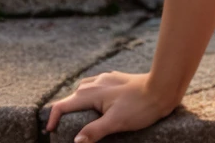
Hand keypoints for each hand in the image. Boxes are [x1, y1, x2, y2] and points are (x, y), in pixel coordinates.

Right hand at [44, 70, 176, 141]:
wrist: (163, 86)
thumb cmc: (141, 105)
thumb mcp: (116, 122)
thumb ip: (94, 131)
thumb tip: (75, 142)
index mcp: (93, 92)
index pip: (64, 104)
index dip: (53, 118)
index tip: (51, 132)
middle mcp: (97, 82)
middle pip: (72, 96)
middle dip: (64, 111)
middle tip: (62, 128)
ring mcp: (108, 79)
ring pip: (84, 89)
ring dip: (77, 102)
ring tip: (78, 118)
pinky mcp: (117, 80)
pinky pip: (97, 86)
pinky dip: (90, 97)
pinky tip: (98, 105)